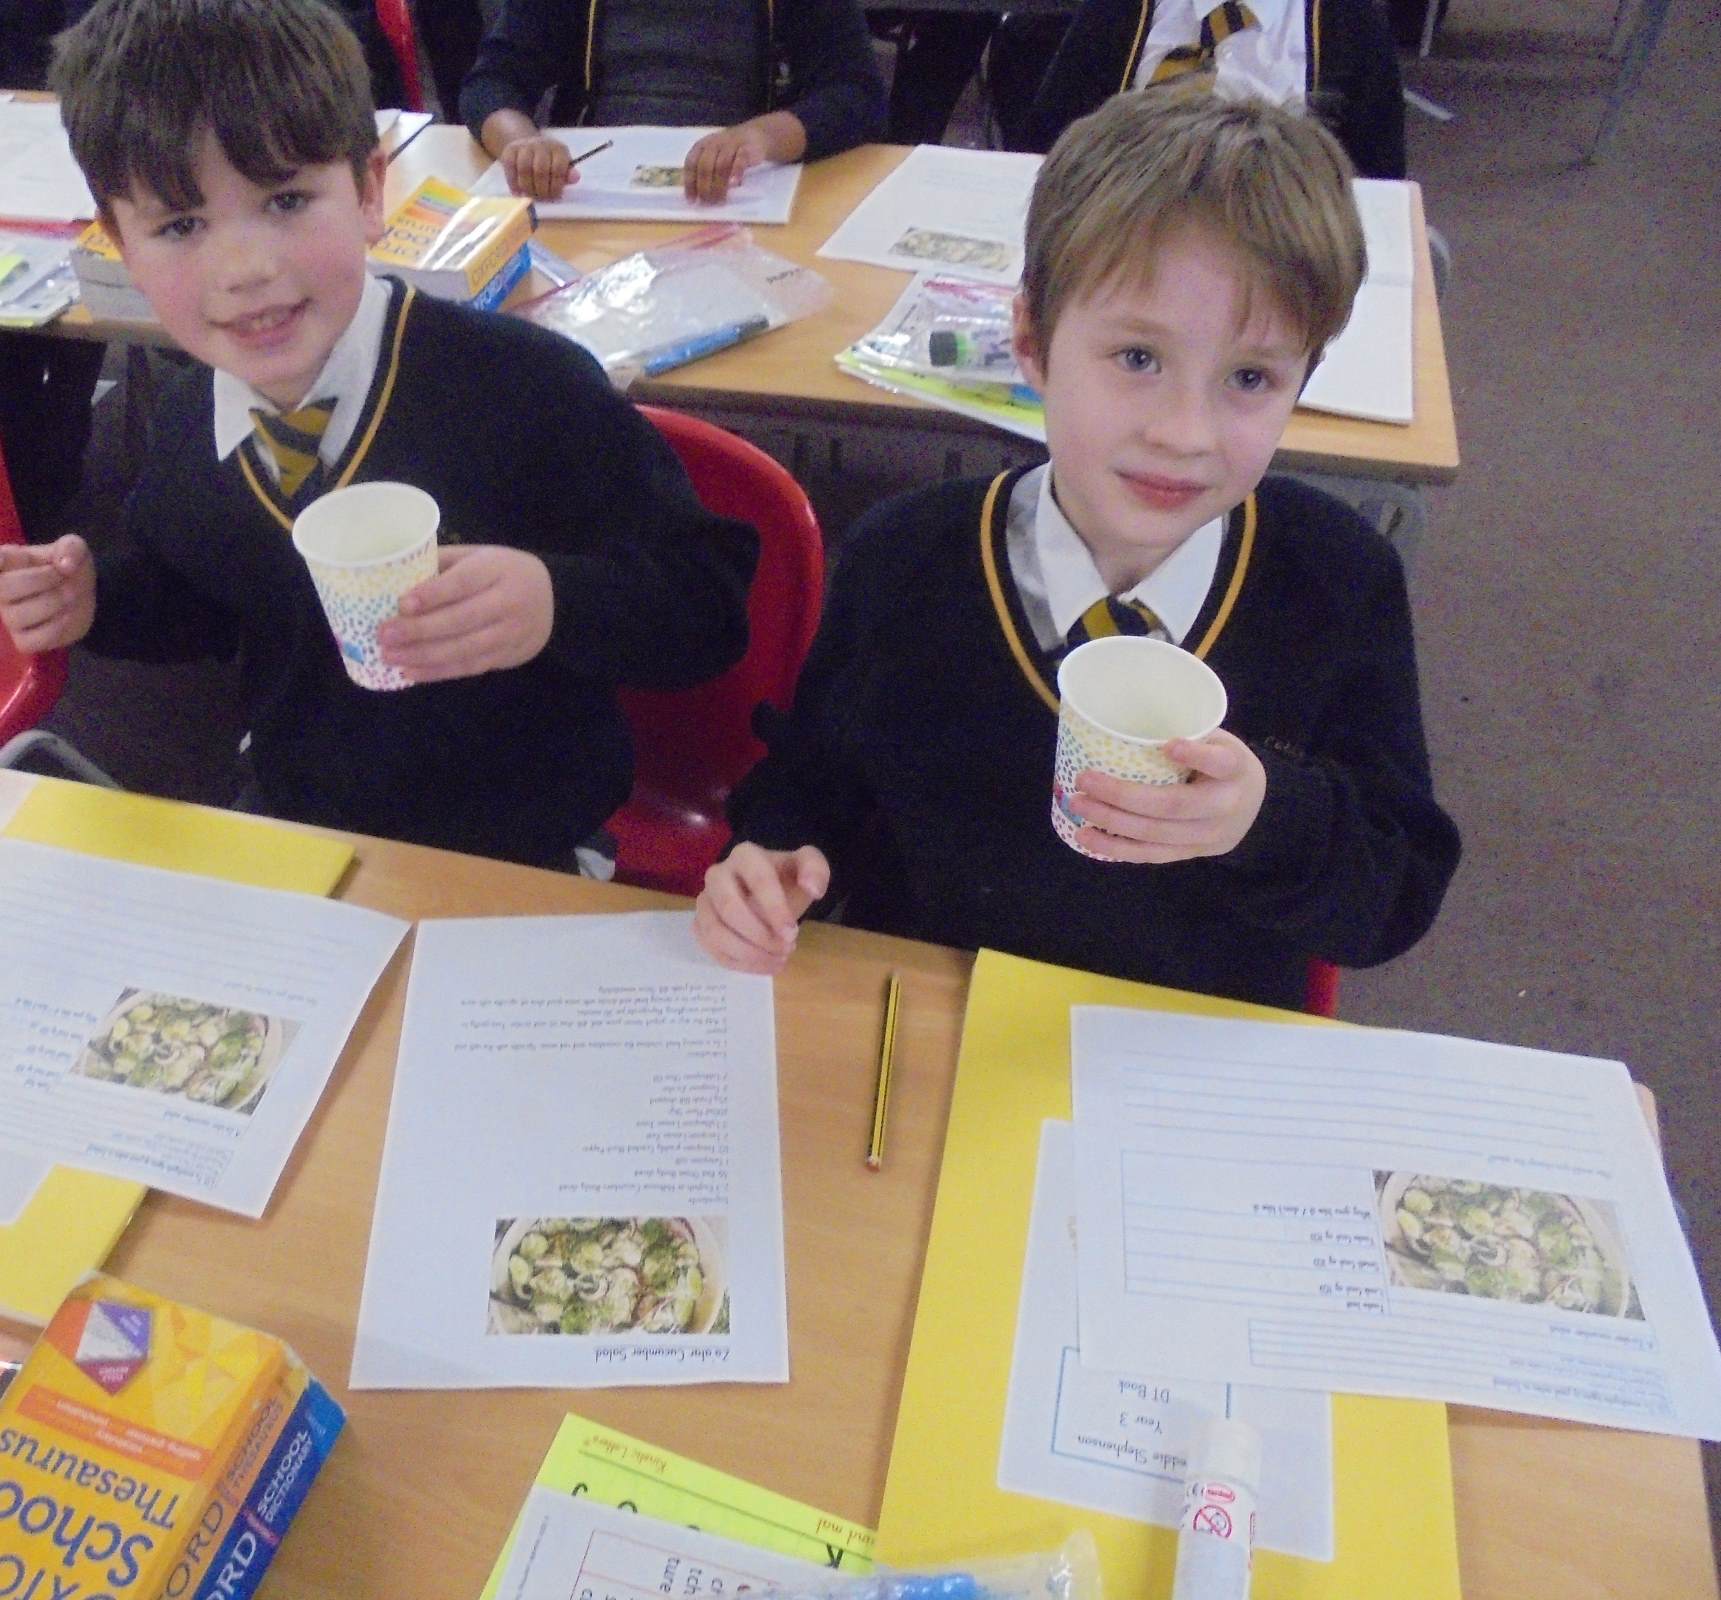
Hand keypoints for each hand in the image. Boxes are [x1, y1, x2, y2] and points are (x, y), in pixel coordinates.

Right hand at [0, 534, 95, 652]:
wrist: (80, 596)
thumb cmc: (67, 568)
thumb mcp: (74, 550)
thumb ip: (71, 548)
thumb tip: (65, 564)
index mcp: (6, 562)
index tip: (3, 559)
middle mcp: (0, 590)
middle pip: (5, 588)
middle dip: (41, 580)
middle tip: (63, 578)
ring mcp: (9, 617)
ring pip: (18, 616)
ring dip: (53, 604)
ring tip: (70, 595)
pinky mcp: (24, 640)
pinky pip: (30, 641)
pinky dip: (54, 629)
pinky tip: (67, 615)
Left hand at [377, 545, 553, 682]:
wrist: (554, 601)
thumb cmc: (503, 572)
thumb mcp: (480, 555)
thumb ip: (443, 563)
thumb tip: (393, 576)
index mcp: (498, 569)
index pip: (463, 582)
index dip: (433, 594)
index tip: (402, 604)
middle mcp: (508, 602)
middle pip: (461, 620)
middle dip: (419, 630)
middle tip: (384, 635)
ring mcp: (510, 633)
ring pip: (463, 649)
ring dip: (423, 656)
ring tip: (389, 657)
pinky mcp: (507, 657)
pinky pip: (469, 667)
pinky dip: (438, 672)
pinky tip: (411, 672)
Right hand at [500, 134, 576, 199]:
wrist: (528, 146)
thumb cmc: (549, 163)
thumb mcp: (563, 168)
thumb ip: (568, 175)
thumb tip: (575, 177)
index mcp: (558, 149)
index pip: (558, 168)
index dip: (556, 186)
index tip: (554, 196)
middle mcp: (541, 144)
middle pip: (540, 170)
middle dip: (541, 189)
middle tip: (542, 199)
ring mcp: (524, 146)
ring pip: (524, 169)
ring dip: (528, 187)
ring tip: (531, 196)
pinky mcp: (510, 150)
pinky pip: (510, 168)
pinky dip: (514, 183)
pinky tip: (518, 192)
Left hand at [683, 124, 771, 203]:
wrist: (755, 135)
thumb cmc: (731, 151)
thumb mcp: (714, 156)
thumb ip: (705, 172)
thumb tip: (697, 196)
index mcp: (702, 145)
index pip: (691, 163)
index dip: (690, 182)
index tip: (692, 200)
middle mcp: (714, 143)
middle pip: (705, 166)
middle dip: (704, 187)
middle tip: (707, 203)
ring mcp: (730, 145)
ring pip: (721, 166)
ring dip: (719, 185)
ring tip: (719, 201)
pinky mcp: (746, 148)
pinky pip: (740, 161)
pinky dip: (736, 173)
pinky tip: (734, 185)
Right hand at [694, 843, 830, 973]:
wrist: (768, 891)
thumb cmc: (786, 879)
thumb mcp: (808, 867)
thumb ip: (816, 869)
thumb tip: (812, 888)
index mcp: (746, 856)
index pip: (759, 880)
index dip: (775, 909)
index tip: (792, 934)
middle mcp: (717, 874)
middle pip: (729, 908)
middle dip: (759, 935)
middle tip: (786, 948)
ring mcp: (705, 900)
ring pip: (714, 931)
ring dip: (747, 953)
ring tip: (777, 960)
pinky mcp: (700, 924)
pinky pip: (710, 948)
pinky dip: (738, 963)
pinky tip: (763, 965)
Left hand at [1065, 730, 1266, 863]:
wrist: (1255, 807)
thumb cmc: (1223, 764)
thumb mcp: (1219, 741)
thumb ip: (1189, 736)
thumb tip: (1127, 725)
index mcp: (1235, 770)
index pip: (1220, 763)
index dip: (1197, 756)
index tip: (1170, 745)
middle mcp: (1224, 807)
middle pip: (1172, 805)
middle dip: (1123, 795)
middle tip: (1084, 779)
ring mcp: (1208, 836)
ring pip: (1154, 834)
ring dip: (1110, 821)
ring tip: (1077, 804)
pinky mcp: (1190, 854)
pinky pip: (1149, 855)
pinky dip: (1114, 847)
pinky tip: (1086, 836)